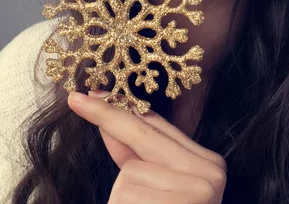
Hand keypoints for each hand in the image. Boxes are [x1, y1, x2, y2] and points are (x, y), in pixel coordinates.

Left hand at [67, 90, 226, 203]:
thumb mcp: (155, 186)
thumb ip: (136, 157)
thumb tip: (108, 126)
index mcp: (209, 163)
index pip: (158, 127)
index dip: (121, 109)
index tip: (89, 95)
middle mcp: (210, 171)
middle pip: (143, 136)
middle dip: (110, 119)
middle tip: (78, 99)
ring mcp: (197, 189)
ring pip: (131, 171)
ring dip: (122, 195)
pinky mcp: (180, 202)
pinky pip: (129, 192)